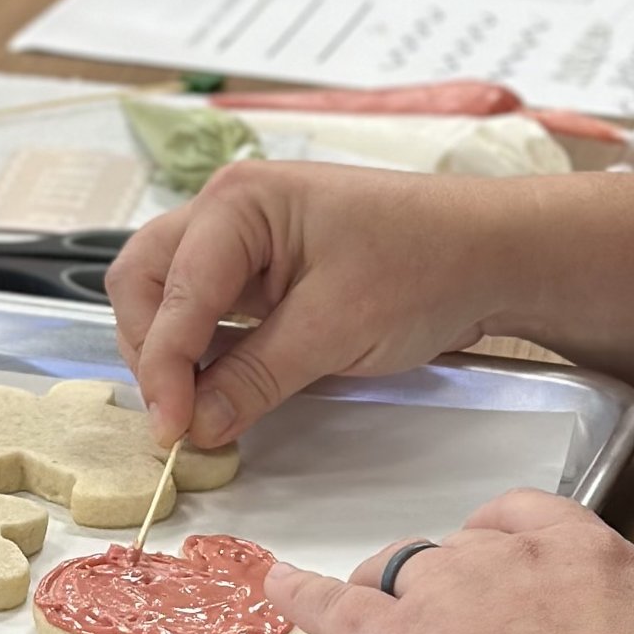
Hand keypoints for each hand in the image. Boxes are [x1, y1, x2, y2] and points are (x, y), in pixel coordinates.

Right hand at [108, 161, 515, 452]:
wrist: (491, 256)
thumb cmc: (425, 265)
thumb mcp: (336, 329)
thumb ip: (255, 378)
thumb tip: (195, 427)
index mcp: (239, 204)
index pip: (171, 291)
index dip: (164, 366)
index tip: (173, 429)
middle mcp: (228, 213)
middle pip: (143, 280)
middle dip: (150, 349)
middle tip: (176, 414)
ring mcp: (241, 242)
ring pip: (165, 296)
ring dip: (171, 353)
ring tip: (197, 407)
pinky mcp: (260, 274)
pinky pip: (204, 312)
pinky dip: (201, 352)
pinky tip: (218, 389)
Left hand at [264, 495, 633, 633]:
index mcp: (598, 560)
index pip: (534, 518)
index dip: (507, 544)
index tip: (503, 569)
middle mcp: (517, 560)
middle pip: (462, 545)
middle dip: (449, 579)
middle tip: (449, 624)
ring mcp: (450, 594)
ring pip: (398, 569)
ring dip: (386, 593)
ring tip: (377, 621)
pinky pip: (333, 606)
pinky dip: (300, 597)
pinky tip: (273, 587)